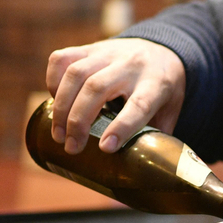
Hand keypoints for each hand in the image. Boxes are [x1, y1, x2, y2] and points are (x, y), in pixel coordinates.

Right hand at [46, 38, 186, 152]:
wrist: (162, 50)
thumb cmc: (163, 89)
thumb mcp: (170, 111)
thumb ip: (157, 137)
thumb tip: (140, 174)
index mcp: (157, 84)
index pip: (139, 104)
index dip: (122, 127)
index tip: (104, 148)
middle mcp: (133, 65)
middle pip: (98, 88)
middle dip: (79, 120)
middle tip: (71, 147)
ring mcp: (109, 53)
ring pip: (77, 73)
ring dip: (62, 106)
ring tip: (59, 134)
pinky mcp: (90, 48)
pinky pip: (62, 59)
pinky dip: (52, 81)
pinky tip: (55, 102)